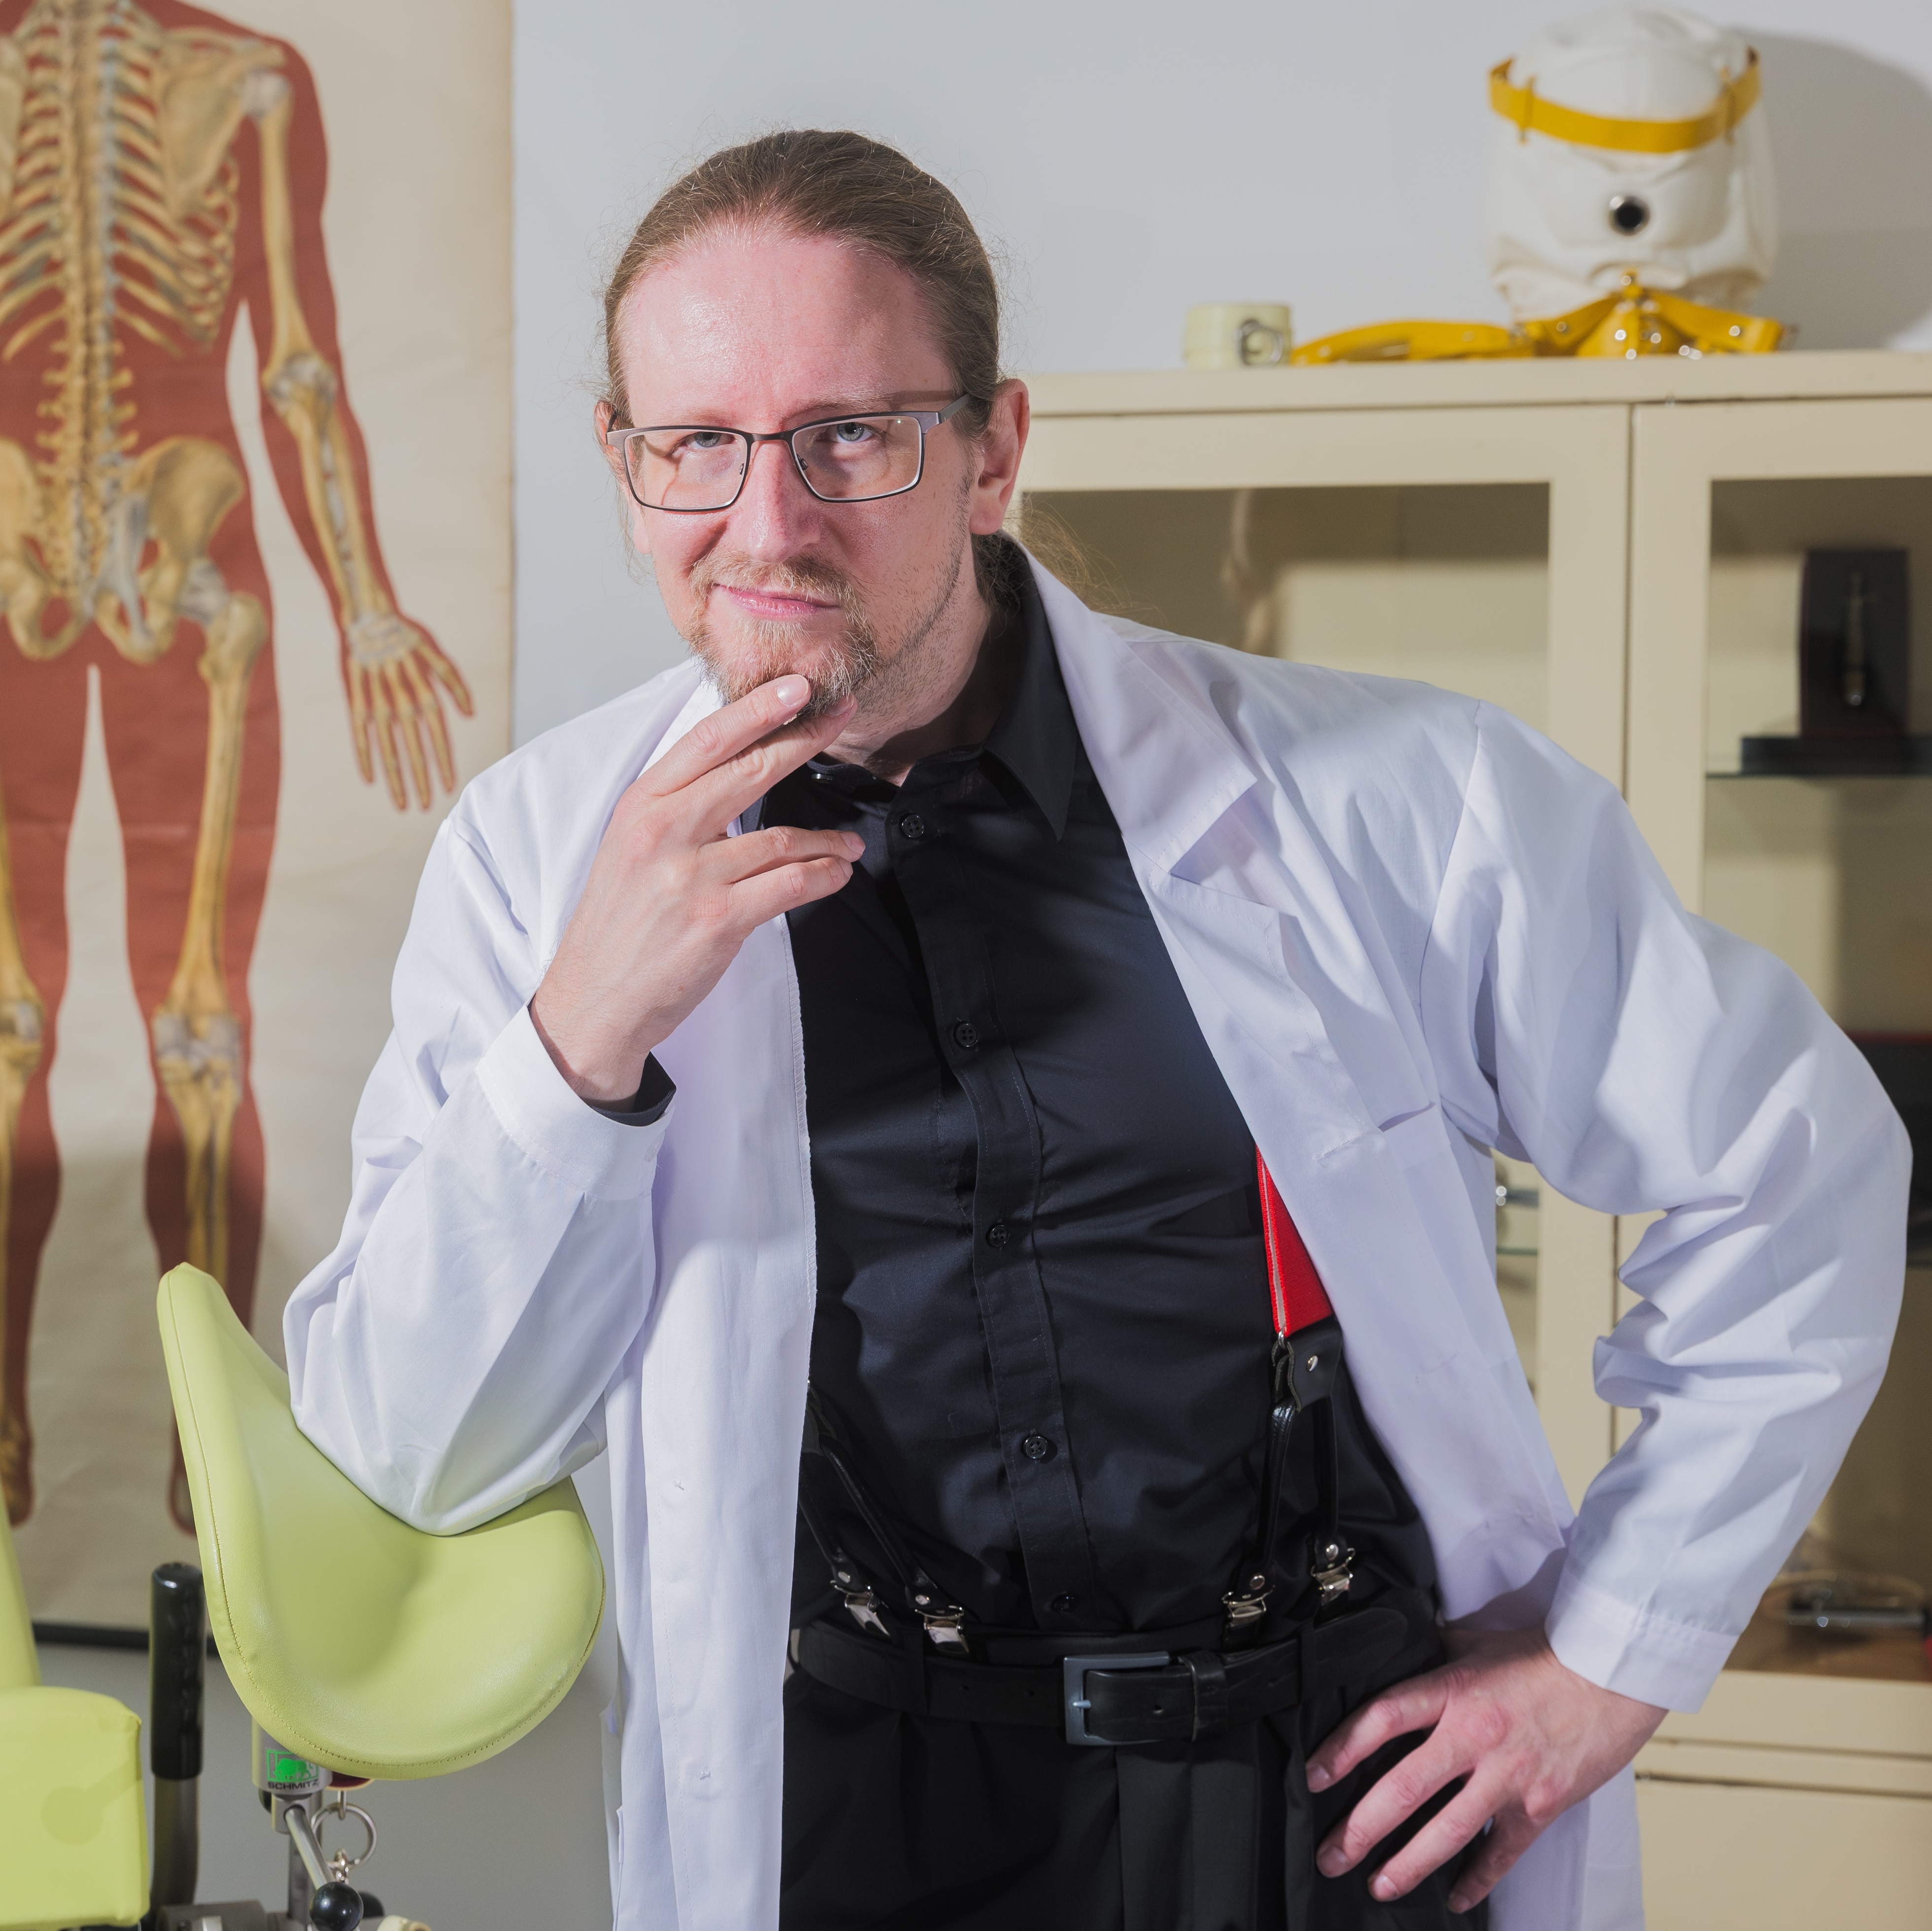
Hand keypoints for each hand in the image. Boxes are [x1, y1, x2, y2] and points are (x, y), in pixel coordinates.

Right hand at [344, 609, 475, 809]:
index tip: (448, 788)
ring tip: (402, 804)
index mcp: (423, 687)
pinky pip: (359, 731)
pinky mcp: (354, 696)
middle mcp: (401, 696)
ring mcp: (376, 697)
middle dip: (420, 778)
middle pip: (413, 746)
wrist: (366, 611)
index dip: (442, 761)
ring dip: (395, 777)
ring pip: (387, 745)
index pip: (437, 733)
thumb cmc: (406, 634)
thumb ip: (453, 683)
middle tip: (425, 808)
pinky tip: (369, 779)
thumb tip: (470, 714)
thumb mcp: (435, 653)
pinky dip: (364, 755)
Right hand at [530, 677, 861, 1101]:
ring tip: (847, 844)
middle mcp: (663, 832)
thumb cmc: (619, 925)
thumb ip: (678, 808)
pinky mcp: (717, 919)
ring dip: (827, 839)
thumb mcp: (630, 849)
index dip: (758, 707)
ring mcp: (691, 876)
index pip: (707, 740)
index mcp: (641, 806)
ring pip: (782, 837)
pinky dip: (824, 876)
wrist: (594, 1001)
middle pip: (751, 769)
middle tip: (843, 714)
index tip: (798, 685)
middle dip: (805, 737)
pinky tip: (837, 873)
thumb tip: (738, 768)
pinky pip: (790, 884)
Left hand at [1308, 1626, 1663, 1913]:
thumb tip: (1402, 1656)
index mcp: (1452, 1690)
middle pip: (1403, 1788)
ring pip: (1446, 1832)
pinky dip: (1476, 1880)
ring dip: (1407, 1865)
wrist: (1612, 1673)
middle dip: (1360, 1829)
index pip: (1382, 1719)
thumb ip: (1436, 1656)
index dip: (1342, 1748)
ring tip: (1377, 1886)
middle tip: (1331, 1855)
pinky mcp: (1540, 1805)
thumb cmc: (1545, 1654)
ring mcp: (1507, 1775)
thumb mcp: (1478, 1643)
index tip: (1314, 1777)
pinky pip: (1500, 1853)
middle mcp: (1473, 1735)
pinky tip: (1456, 1899)